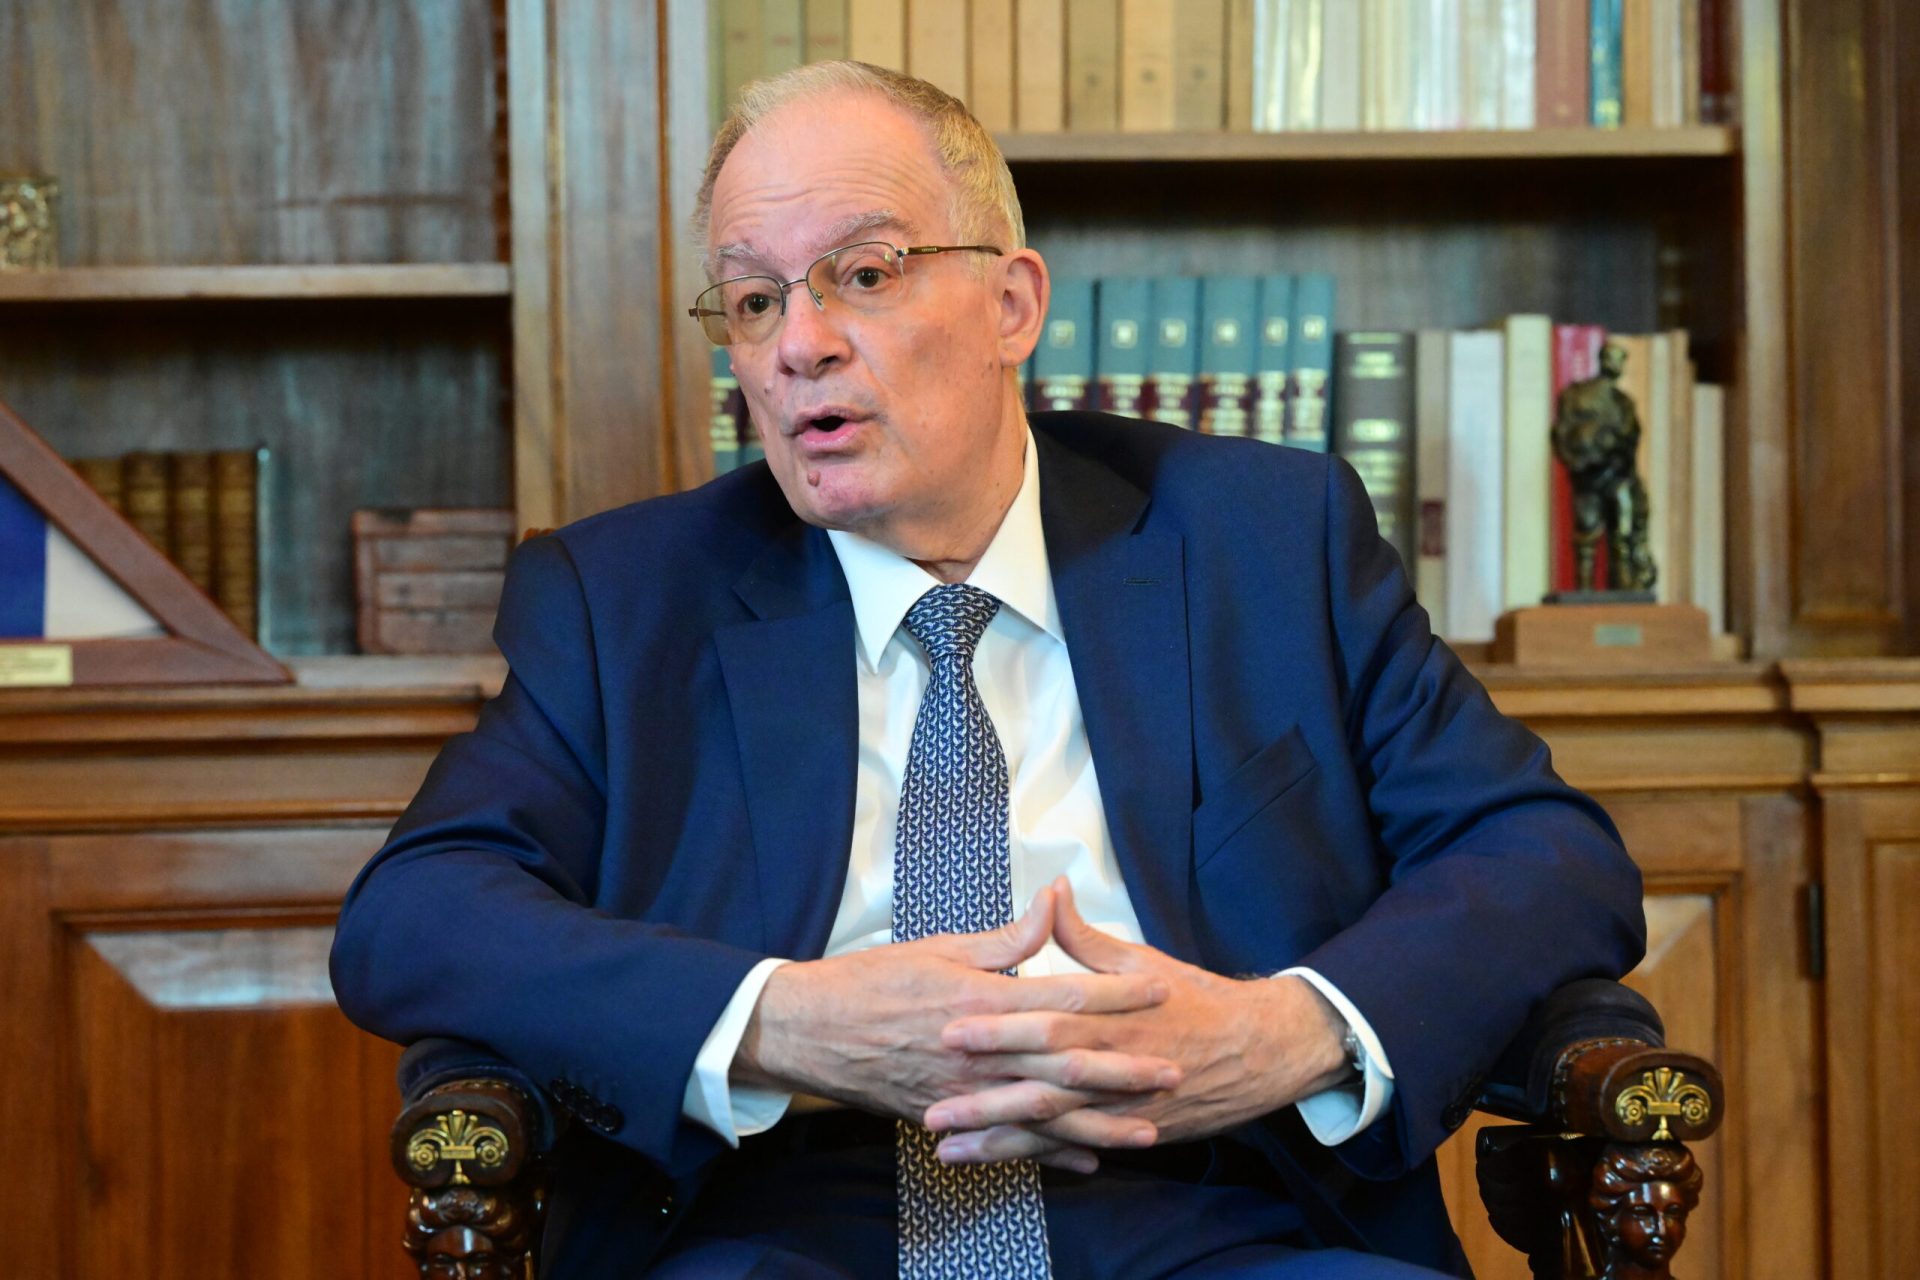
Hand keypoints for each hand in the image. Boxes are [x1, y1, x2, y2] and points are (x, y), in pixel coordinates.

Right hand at [734, 884, 1182, 1171]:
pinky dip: (1050, 1154)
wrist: (810, 1031)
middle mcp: (982, 1054)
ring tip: (1147, 1129)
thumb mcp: (940, 947)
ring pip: (1047, 1115)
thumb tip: (1052, 903)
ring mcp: (966, 1094)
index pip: (1067, 998)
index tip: (1160, 987)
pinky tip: (1087, 1162)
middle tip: (1175, 1070)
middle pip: (1068, 1064)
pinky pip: (1009, 1143)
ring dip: (1100, 1124)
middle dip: (1126, 1069)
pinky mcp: (949, 1118)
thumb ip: (1005, 938)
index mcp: (984, 1002)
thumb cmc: (872, 980)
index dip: (1118, 993)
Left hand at [925, 879, 1352, 1165]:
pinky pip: (1074, 1147)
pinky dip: (1037, 1157)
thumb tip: (1053, 890)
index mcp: (1110, 1017)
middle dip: (985, 1097)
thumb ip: (1085, 936)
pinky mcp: (1130, 1131)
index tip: (950, 1029)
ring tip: (948, 1144)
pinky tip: (997, 1160)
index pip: (1045, 1021)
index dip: (998, 1029)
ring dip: (999, 1137)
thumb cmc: (1194, 998)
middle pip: (1041, 1083)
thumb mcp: (1140, 959)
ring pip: (1052, 1126)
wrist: (1259, 1049)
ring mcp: (1121, 1105)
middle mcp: (1113, 1065)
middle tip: (933, 1103)